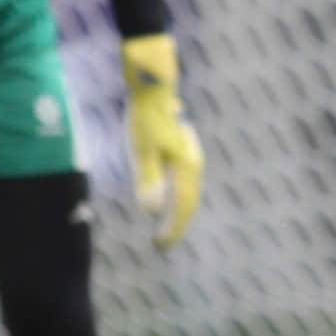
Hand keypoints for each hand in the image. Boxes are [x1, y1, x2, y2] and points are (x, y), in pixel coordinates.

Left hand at [122, 34, 204, 247]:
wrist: (154, 89)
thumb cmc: (146, 120)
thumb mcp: (141, 152)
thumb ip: (148, 181)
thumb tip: (152, 212)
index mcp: (186, 168)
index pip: (183, 208)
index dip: (172, 230)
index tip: (159, 246)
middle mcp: (194, 164)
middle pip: (189, 201)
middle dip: (177, 224)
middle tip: (162, 242)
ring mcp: (191, 155)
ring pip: (189, 190)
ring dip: (179, 210)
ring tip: (167, 222)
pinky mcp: (182, 148)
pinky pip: (185, 179)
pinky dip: (178, 194)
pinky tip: (169, 194)